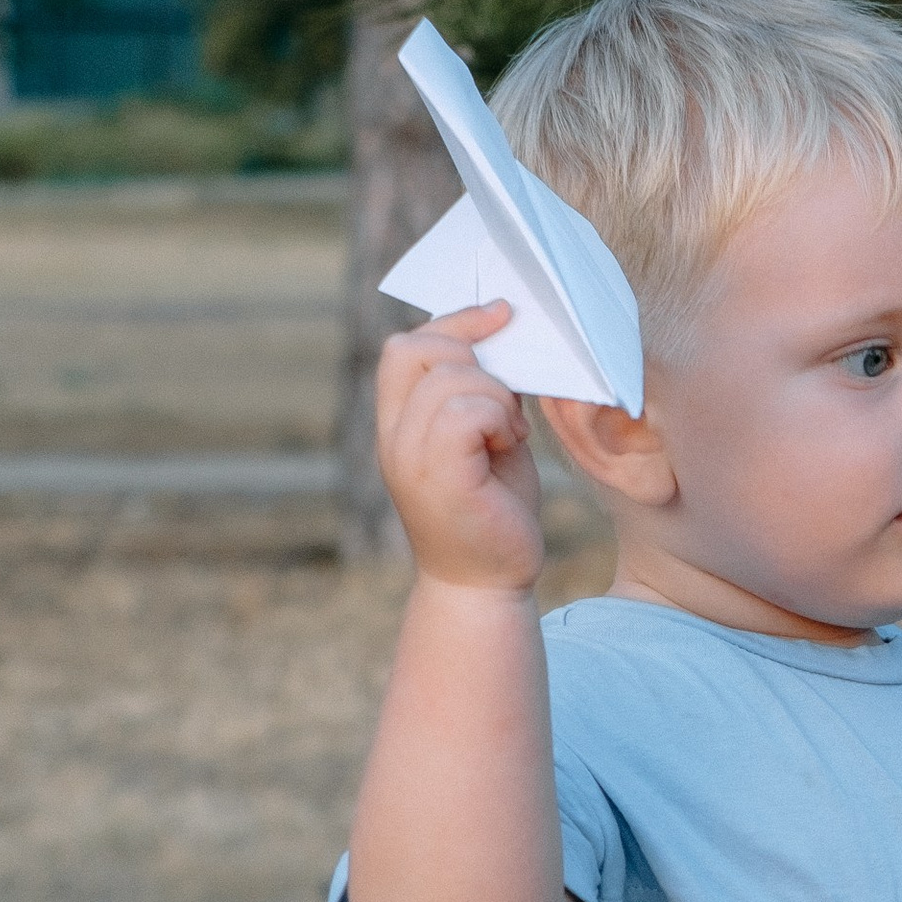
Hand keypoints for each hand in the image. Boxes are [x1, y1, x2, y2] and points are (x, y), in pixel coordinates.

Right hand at [377, 306, 545, 594]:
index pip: (407, 344)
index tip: (502, 315)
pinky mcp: (436, 475)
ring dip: (496, 398)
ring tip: (509, 436)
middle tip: (506, 408)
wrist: (488, 586)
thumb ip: (483, 393)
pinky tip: (509, 446)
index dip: (456, 321)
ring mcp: (408, 455)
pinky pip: (466, 411)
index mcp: (398, 422)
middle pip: (418, 347)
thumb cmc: (494, 514)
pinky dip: (498, 419)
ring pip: (450, 378)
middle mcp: (392, 435)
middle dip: (475, 359)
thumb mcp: (489, 439)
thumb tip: (504, 340)